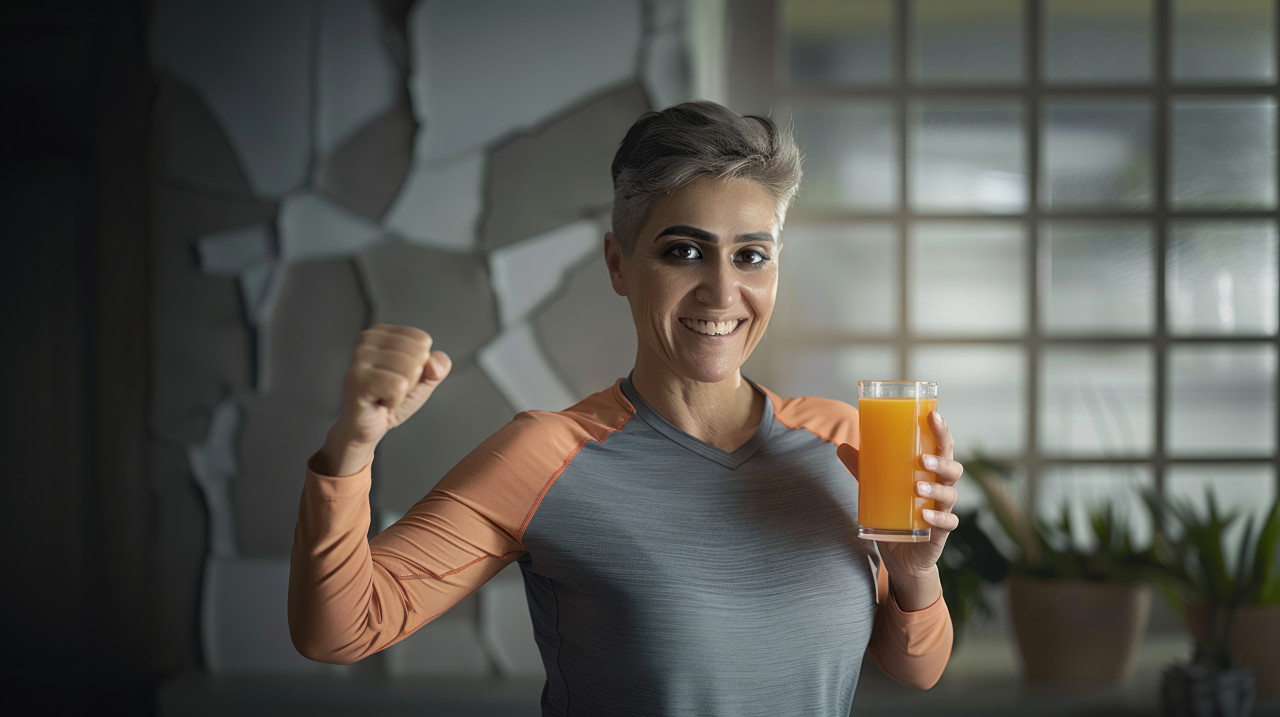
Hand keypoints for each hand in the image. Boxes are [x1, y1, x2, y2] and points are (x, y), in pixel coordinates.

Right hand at [315, 324, 451, 474]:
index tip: (399, 376)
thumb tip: (434, 363)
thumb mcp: (423, 380)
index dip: (420, 365)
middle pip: (418, 353)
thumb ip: (438, 366)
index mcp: (381, 333)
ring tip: (384, 393)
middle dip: (411, 379)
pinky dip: (394, 400)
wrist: (366, 427)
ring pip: (409, 369)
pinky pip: (398, 386)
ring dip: (402, 390)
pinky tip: (379, 400)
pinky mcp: (357, 379)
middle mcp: (366, 340)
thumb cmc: (389, 399)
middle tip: (390, 387)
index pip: (422, 339)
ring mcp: (359, 358)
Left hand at [837, 411, 962, 607]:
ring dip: (935, 489)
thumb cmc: (896, 511)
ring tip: (917, 488)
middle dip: (941, 460)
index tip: (933, 414)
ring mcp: (943, 509)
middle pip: (953, 467)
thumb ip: (863, 468)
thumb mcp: (878, 487)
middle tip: (922, 459)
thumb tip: (841, 446)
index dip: (941, 430)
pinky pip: (947, 523)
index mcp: (931, 470)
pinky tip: (925, 516)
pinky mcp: (940, 532)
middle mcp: (942, 486)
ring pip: (950, 494)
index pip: (942, 446)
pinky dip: (938, 519)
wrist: (903, 554)